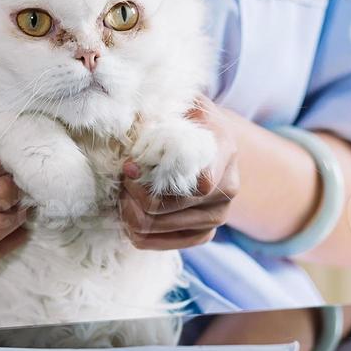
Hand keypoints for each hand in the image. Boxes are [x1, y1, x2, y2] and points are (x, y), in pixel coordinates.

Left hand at [120, 98, 239, 250]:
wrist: (207, 143)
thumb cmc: (187, 120)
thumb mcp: (179, 105)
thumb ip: (161, 110)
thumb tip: (133, 118)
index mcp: (224, 151)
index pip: (199, 182)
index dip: (154, 179)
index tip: (130, 165)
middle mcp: (228, 189)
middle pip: (169, 208)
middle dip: (134, 194)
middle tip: (122, 179)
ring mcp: (217, 216)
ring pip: (159, 227)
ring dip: (131, 212)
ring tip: (124, 193)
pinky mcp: (202, 235)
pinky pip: (162, 245)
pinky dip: (137, 233)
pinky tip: (129, 213)